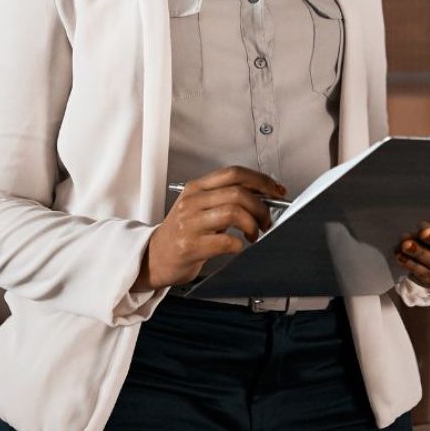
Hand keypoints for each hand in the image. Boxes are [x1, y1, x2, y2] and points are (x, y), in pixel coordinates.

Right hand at [132, 166, 286, 291]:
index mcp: (197, 188)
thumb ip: (225, 197)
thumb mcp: (199, 206)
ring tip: (253, 234)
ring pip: (234, 212)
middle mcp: (192, 202)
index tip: (276, 190)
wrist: (153, 257)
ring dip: (253, 225)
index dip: (261, 180)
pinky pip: (225, 241)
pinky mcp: (190, 246)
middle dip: (262, 207)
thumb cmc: (181, 233)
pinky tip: (238, 246)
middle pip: (238, 192)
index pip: (234, 173)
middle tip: (266, 220)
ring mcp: (190, 223)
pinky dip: (239, 244)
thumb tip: (263, 195)